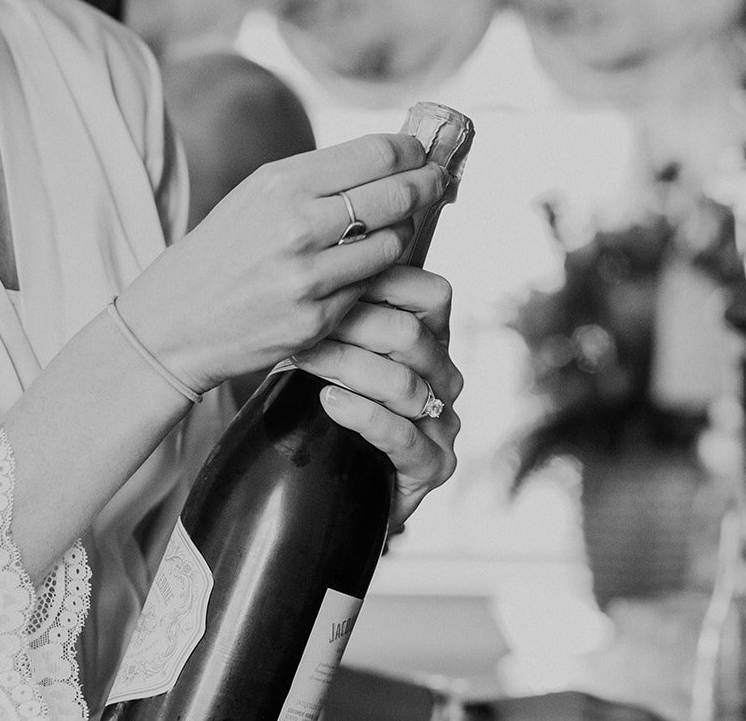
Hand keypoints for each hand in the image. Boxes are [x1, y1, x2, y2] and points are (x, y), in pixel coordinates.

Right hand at [117, 133, 449, 392]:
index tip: (422, 153)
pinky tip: (366, 269)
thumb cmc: (223, 251)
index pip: (375, 153)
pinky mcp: (315, 321)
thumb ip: (318, 177)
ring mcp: (307, 278)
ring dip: (403, 233)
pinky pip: (369, 289)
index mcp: (281, 183)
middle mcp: (296, 226)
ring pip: (393, 245)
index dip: (412, 151)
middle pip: (396, 195)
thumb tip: (390, 156)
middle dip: (428, 184)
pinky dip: (374, 276)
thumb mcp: (257, 195)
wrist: (174, 322)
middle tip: (440, 181)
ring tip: (396, 227)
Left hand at [291, 265, 461, 527]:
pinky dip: (363, 416)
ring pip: (403, 383)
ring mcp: (444, 425)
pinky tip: (330, 401)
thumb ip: (341, 312)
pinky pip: (402, 436)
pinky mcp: (432, 467)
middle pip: (411, 335)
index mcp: (432, 341)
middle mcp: (445, 378)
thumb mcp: (331, 352)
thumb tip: (316, 256)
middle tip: (302, 317)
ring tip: (301, 357)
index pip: (432, 294)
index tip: (331, 278)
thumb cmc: (322, 407)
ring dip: (346, 367)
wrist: (323, 489)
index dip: (384, 282)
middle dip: (353, 324)